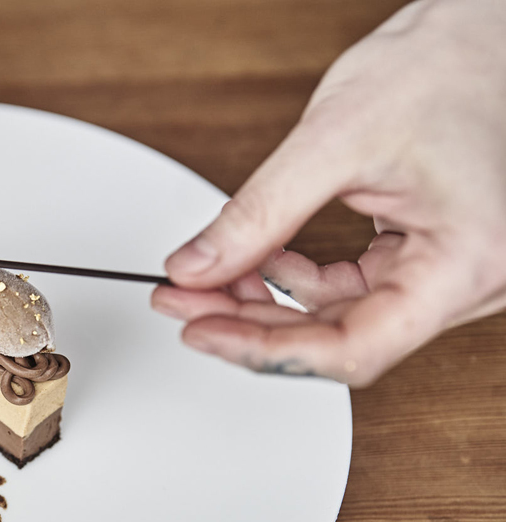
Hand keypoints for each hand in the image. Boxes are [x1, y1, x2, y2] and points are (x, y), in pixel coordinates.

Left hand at [152, 0, 505, 386]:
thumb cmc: (448, 66)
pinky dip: (298, 280)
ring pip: (342, 318)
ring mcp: (450, 272)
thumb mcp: (333, 140)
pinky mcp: (427, 255)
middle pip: (341, 338)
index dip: (265, 350)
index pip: (353, 348)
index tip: (200, 331)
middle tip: (184, 302)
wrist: (487, 31)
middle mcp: (470, 281)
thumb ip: (258, 213)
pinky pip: (354, 289)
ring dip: (269, 303)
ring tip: (210, 278)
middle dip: (252, 322)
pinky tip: (259, 261)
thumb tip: (194, 266)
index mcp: (467, 264)